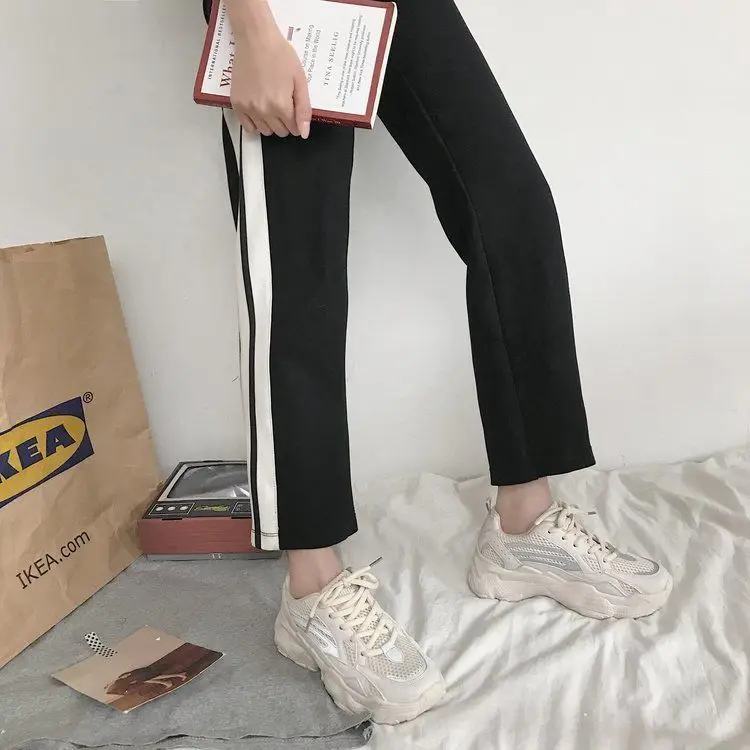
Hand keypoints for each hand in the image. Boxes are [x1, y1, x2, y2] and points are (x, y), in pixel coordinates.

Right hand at [229, 15, 311, 137]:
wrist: (256, 39)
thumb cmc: (279, 55)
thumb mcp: (300, 80)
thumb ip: (303, 109)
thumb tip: (304, 133)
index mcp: (281, 105)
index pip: (294, 129)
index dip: (297, 121)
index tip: (294, 109)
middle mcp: (263, 110)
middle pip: (280, 131)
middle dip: (285, 122)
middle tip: (283, 104)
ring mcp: (248, 108)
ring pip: (265, 131)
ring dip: (271, 124)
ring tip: (271, 105)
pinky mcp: (237, 104)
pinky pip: (247, 127)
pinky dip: (255, 124)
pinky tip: (259, 112)